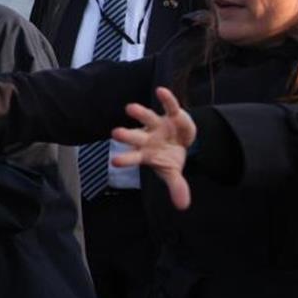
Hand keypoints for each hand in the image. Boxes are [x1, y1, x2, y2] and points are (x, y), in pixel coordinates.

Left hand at [111, 87, 195, 210]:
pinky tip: (160, 91)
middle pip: (135, 136)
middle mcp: (147, 137)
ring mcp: (157, 125)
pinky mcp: (171, 114)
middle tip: (114, 133)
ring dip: (139, 113)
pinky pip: (168, 105)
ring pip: (147, 118)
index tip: (114, 162)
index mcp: (145, 153)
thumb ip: (177, 187)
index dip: (125, 159)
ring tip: (129, 108)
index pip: (133, 157)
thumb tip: (183, 207)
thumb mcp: (173, 173)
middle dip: (126, 135)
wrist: (181, 141)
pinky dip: (166, 98)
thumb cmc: (169, 156)